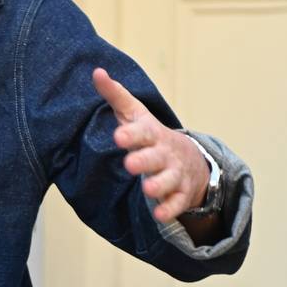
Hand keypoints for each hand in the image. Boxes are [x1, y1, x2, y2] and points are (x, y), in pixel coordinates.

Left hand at [93, 68, 207, 222]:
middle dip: (144, 160)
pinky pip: (176, 203)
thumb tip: (96, 72)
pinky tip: (159, 215)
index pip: (142, 132)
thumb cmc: (151, 136)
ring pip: (168, 181)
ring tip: (147, 190)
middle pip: (155, 157)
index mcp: (151, 134)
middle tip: (130, 164)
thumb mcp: (136, 115)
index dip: (131, 134)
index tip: (118, 137)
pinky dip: (169, 209)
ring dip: (158, 185)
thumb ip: (116, 96)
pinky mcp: (180, 194)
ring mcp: (174, 174)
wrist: (190, 160)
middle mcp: (164, 154)